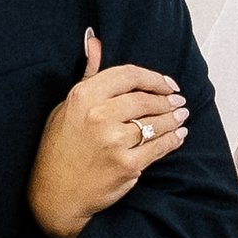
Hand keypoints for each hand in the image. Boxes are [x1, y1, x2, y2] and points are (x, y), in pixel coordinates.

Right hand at [29, 30, 189, 237]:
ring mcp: (113, 141)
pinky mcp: (126, 164)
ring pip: (155, 122)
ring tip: (181, 116)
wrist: (55, 195)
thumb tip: (96, 42)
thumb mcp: (65, 108)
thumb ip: (87, 75)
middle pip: (145, 99)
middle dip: (167, 100)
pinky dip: (173, 140)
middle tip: (178, 102)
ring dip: (174, 118)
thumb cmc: (59, 150)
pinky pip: (159, 147)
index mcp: (83, 97)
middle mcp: (98, 116)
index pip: (128, 75)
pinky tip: (178, 136)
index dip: (153, 78)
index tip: (167, 84)